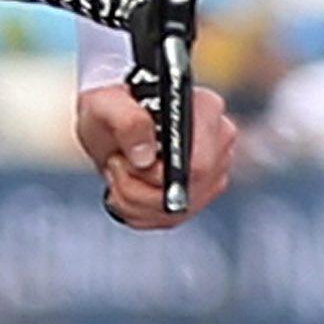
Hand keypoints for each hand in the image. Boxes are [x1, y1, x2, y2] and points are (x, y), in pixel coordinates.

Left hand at [76, 79, 236, 229]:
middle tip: (116, 164)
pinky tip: (128, 186)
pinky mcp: (201, 194)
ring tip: (119, 171)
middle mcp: (219, 140)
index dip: (156, 174)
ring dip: (133, 200)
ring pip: (176, 211)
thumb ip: (125, 121)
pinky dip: (137, 211)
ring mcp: (215, 170)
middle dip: (138, 189)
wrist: (111, 123)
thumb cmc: (111, 108)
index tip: (126, 160)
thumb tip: (145, 157)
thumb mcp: (104, 104)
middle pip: (187, 192)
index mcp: (205, 110)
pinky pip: (168, 219)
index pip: (199, 165)